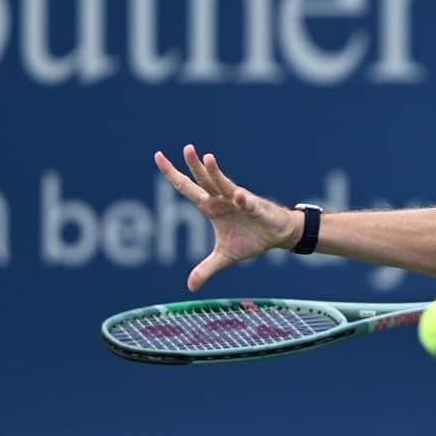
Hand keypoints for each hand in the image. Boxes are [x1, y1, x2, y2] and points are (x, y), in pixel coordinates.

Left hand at [155, 145, 299, 291]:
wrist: (277, 236)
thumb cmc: (250, 240)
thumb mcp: (225, 257)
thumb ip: (206, 269)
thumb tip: (191, 287)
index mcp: (210, 207)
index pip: (187, 188)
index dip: (172, 173)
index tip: (157, 156)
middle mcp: (222, 199)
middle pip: (204, 180)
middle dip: (193, 165)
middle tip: (186, 148)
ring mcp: (238, 201)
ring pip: (224, 185)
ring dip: (215, 173)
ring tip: (207, 158)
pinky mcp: (256, 208)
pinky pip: (247, 203)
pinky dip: (242, 200)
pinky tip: (237, 195)